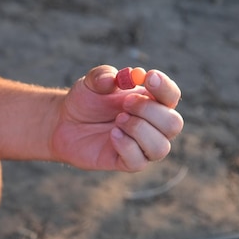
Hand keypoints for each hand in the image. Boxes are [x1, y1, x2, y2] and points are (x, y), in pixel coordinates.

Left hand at [51, 65, 182, 171]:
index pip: (171, 95)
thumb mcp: (90, 83)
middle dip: (150, 111)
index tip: (149, 77)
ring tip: (118, 120)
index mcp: (151, 101)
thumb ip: (102, 75)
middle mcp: (152, 126)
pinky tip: (113, 135)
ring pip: (161, 147)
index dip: (164, 87)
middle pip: (174, 123)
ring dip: (139, 130)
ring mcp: (141, 146)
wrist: (64, 123)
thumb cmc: (85, 101)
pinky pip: (139, 162)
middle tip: (125, 103)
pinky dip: (127, 146)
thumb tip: (117, 78)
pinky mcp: (126, 162)